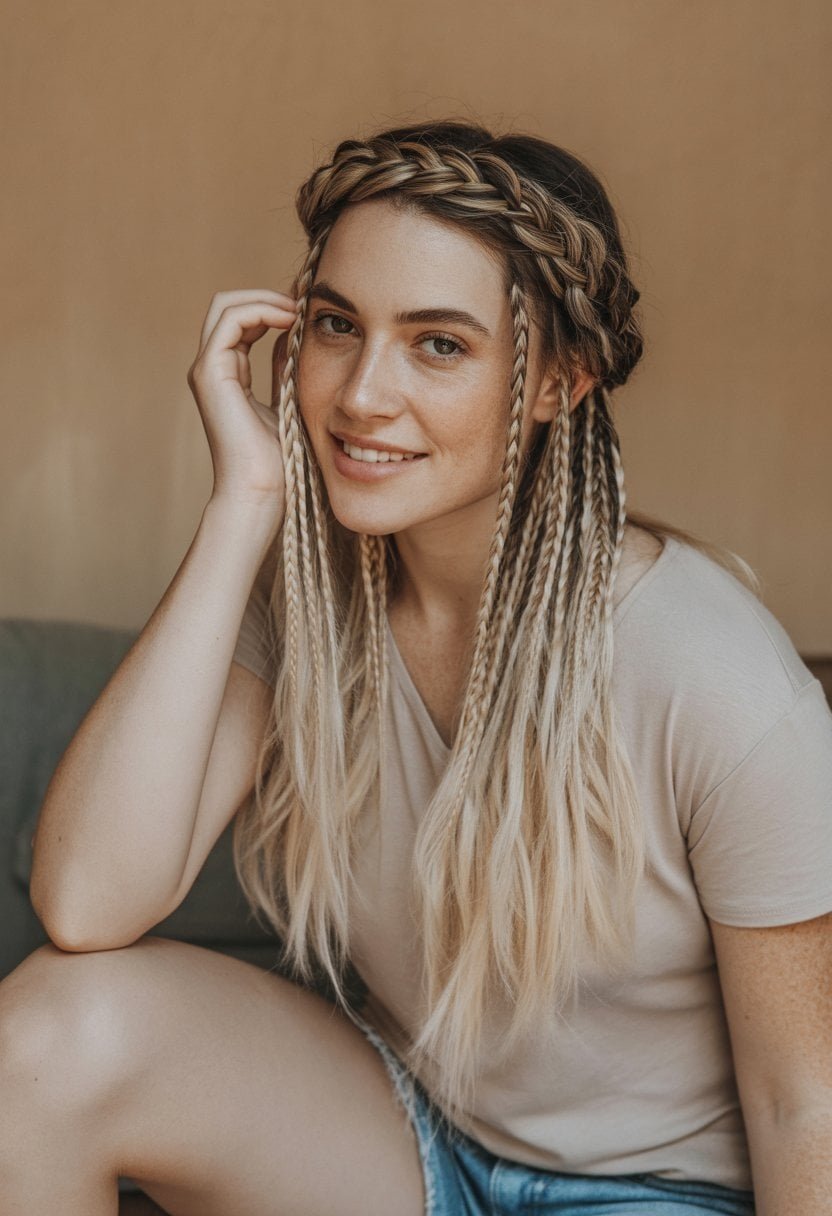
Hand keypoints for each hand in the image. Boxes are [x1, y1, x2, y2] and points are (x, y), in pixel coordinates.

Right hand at [187, 289, 298, 526]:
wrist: (261, 490)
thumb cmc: (279, 459)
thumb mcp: (290, 400)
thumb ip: (285, 366)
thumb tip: (297, 334)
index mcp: (229, 374)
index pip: (244, 320)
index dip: (274, 307)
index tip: (308, 311)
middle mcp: (213, 368)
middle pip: (230, 306)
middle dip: (268, 296)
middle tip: (304, 302)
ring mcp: (208, 369)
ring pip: (227, 305)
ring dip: (267, 298)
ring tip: (299, 309)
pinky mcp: (209, 372)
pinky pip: (230, 319)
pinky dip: (260, 309)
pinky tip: (290, 320)